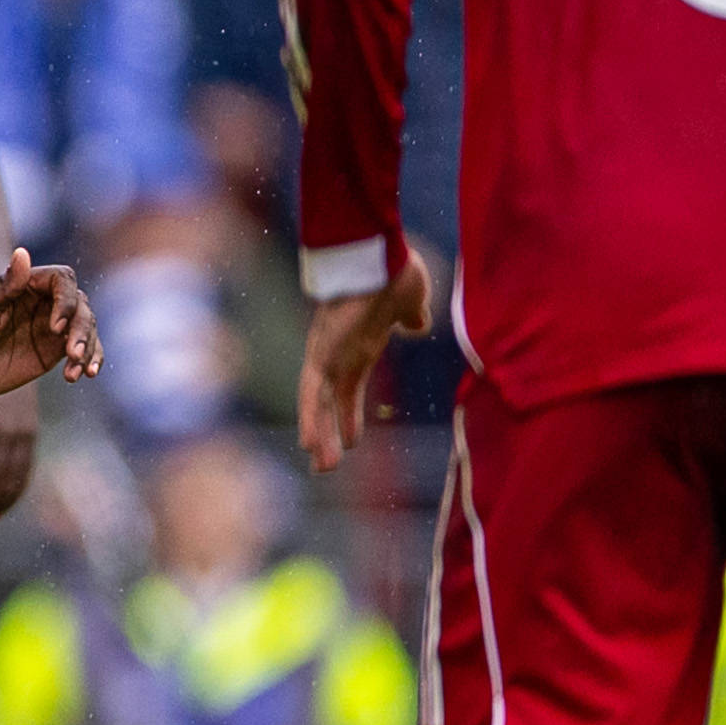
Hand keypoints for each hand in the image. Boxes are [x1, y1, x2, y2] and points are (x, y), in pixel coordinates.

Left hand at [0, 249, 100, 400]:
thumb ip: (2, 286)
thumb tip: (23, 252)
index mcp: (23, 286)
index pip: (62, 279)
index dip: (66, 300)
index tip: (55, 327)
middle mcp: (41, 304)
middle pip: (80, 305)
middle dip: (82, 328)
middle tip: (71, 354)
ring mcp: (50, 328)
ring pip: (87, 327)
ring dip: (90, 347)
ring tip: (77, 370)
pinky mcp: (52, 352)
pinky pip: (82, 350)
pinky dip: (91, 359)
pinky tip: (86, 374)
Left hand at [295, 246, 434, 471]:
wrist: (379, 257)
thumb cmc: (394, 272)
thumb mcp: (411, 301)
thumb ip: (412, 315)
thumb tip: (417, 324)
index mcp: (358, 346)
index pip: (350, 389)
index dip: (350, 414)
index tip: (350, 439)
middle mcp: (338, 354)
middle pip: (331, 402)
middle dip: (329, 434)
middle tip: (325, 464)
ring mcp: (327, 355)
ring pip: (320, 404)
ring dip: (320, 436)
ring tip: (321, 467)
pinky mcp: (321, 354)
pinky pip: (313, 393)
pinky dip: (310, 418)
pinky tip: (308, 443)